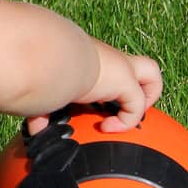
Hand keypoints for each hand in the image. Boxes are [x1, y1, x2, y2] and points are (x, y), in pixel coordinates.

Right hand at [27, 41, 161, 135]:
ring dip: (147, 96)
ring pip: (151, 71)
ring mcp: (119, 66)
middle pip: (140, 64)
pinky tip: (106, 128)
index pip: (107, 69)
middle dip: (141, 86)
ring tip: (125, 115)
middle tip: (121, 106)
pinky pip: (137, 106)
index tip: (87, 106)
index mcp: (89, 58)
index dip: (105, 88)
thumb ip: (41, 109)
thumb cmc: (37, 70)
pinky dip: (126, 121)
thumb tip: (35, 129)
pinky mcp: (124, 79)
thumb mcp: (42, 91)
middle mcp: (107, 58)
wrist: (45, 57)